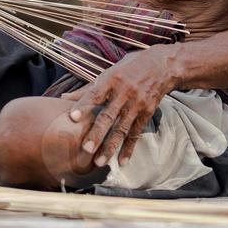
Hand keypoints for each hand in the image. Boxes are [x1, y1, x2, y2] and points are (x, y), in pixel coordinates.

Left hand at [65, 47, 175, 168]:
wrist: (163, 65)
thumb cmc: (130, 68)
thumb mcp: (110, 72)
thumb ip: (88, 89)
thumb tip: (64, 98)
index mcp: (112, 79)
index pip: (95, 94)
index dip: (84, 106)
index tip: (72, 118)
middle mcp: (125, 92)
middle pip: (108, 115)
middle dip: (97, 133)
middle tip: (86, 149)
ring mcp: (137, 103)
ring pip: (122, 128)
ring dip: (111, 146)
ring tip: (100, 162)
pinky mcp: (147, 112)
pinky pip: (136, 133)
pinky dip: (129, 148)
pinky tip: (122, 161)